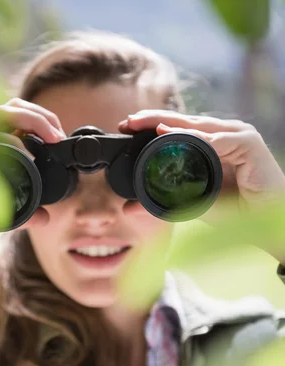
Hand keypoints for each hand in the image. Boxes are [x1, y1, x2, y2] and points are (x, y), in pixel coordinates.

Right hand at [0, 99, 65, 272]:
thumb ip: (21, 213)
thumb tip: (45, 218)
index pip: (15, 117)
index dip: (41, 120)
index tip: (60, 140)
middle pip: (12, 107)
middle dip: (42, 115)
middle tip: (60, 135)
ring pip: (1, 114)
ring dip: (32, 119)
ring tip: (52, 137)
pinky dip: (12, 143)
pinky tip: (29, 154)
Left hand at [118, 110, 284, 260]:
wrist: (265, 222)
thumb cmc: (234, 210)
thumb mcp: (192, 203)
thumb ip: (164, 202)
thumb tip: (129, 208)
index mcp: (208, 143)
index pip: (176, 128)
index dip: (150, 125)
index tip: (125, 127)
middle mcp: (221, 134)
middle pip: (184, 121)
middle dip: (154, 119)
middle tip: (129, 120)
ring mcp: (236, 135)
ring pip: (200, 126)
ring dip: (174, 125)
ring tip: (150, 125)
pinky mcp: (249, 144)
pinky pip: (222, 140)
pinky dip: (204, 140)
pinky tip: (185, 139)